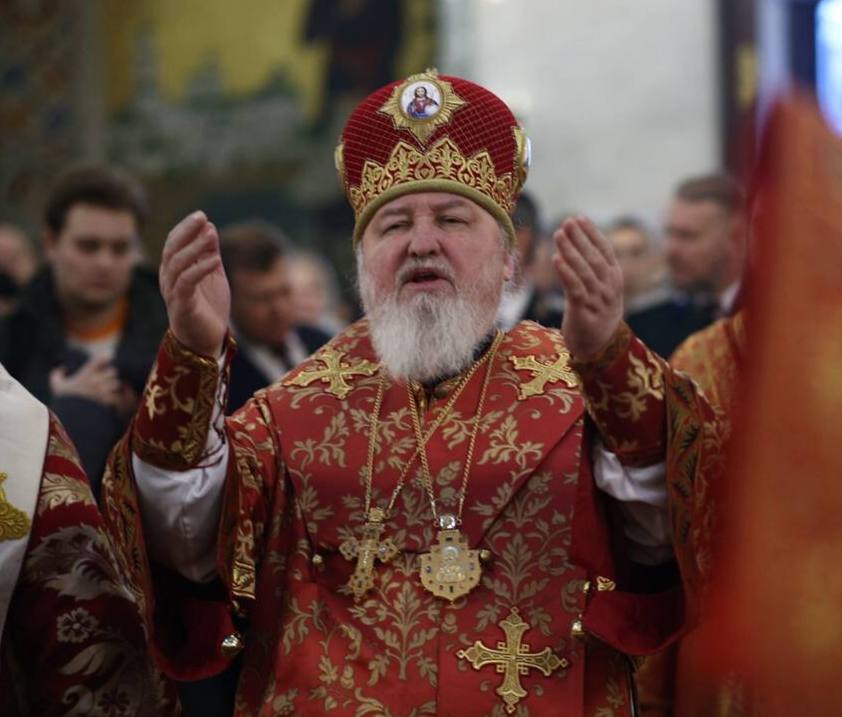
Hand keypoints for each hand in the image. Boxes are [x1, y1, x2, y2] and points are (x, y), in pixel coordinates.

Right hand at [50, 355, 122, 405]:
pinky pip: (118, 396)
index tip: (106, 359)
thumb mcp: (56, 386)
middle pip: (113, 371)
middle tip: (106, 380)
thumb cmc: (64, 401)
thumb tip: (62, 368)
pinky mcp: (109, 401)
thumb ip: (57, 375)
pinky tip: (112, 400)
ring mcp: (104, 390)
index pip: (101, 360)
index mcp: (86, 374)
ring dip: (114, 387)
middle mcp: (97, 380)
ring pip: (117, 383)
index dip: (105, 359)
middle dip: (110, 375)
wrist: (70, 418)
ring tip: (110, 390)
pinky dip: (117, 398)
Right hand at [159, 212, 229, 356]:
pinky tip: (215, 259)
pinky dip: (200, 269)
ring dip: (195, 247)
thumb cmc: (208, 309)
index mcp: (174, 271)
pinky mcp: (182, 306)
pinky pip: (187, 283)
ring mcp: (173, 293)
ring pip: (177, 264)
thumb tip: (210, 228)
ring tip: (211, 235)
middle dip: (186, 231)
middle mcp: (168, 280)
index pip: (174, 243)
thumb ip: (210, 254)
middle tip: (201, 217)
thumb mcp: (213, 276)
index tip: (201, 215)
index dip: (185, 228)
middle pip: (172, 249)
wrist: (207, 342)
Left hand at [553, 216, 623, 359]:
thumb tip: (577, 244)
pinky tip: (555, 259)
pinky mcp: (584, 313)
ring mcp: (598, 300)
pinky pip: (574, 289)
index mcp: (614, 279)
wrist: (599, 348)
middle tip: (566, 222)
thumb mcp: (599, 289)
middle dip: (579, 238)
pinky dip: (566, 273)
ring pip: (583, 271)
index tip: (579, 218)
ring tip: (558, 234)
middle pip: (593, 258)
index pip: (604, 250)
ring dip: (570, 251)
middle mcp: (609, 287)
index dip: (592, 233)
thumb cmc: (596, 314)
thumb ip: (592, 270)